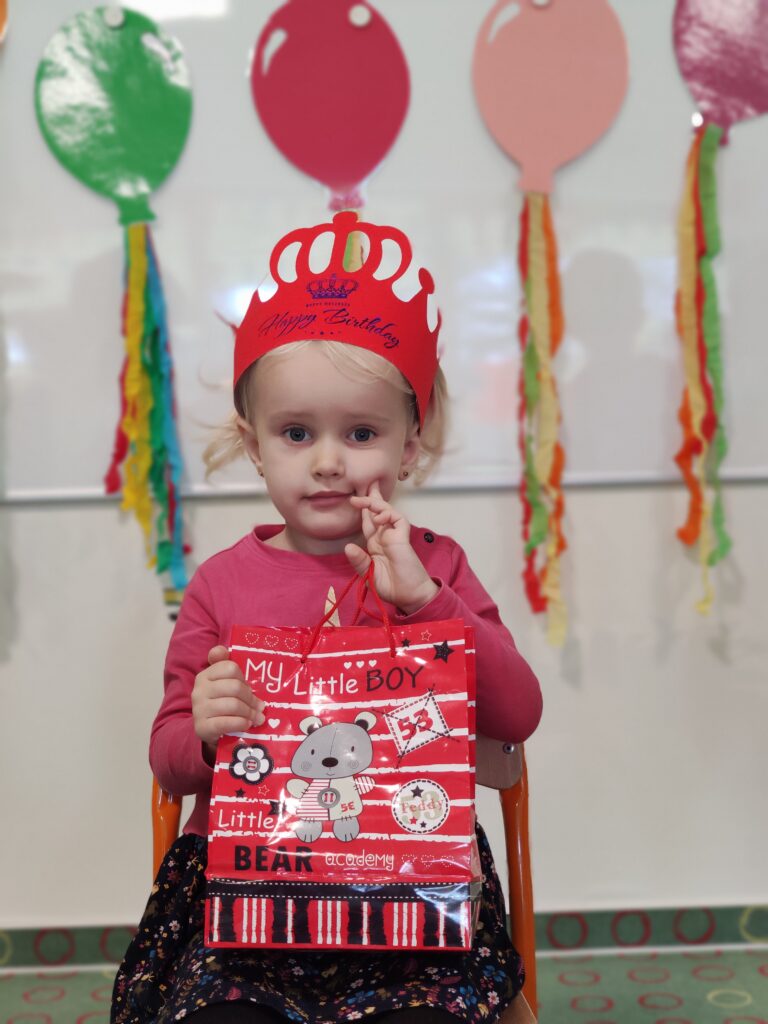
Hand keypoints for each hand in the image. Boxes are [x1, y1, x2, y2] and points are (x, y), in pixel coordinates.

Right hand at [192, 646, 264, 757]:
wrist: (207, 729)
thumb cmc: (220, 703)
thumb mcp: (223, 683)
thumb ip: (224, 665)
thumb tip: (222, 649)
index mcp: (205, 675)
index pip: (230, 668)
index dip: (244, 679)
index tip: (250, 688)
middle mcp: (199, 690)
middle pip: (234, 687)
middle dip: (251, 698)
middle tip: (261, 707)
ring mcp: (199, 709)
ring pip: (232, 705)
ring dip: (249, 712)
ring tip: (258, 718)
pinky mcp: (202, 727)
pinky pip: (225, 722)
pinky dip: (240, 723)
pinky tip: (247, 724)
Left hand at [346, 482, 437, 614]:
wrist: (410, 596)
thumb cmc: (391, 587)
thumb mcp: (368, 575)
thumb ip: (359, 562)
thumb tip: (347, 546)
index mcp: (376, 545)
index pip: (369, 523)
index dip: (364, 510)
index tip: (355, 499)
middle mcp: (385, 537)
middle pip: (378, 512)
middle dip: (372, 497)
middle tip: (367, 483)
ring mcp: (395, 536)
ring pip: (387, 512)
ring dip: (375, 503)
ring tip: (362, 498)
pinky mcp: (403, 537)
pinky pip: (398, 519)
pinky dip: (388, 514)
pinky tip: (379, 517)